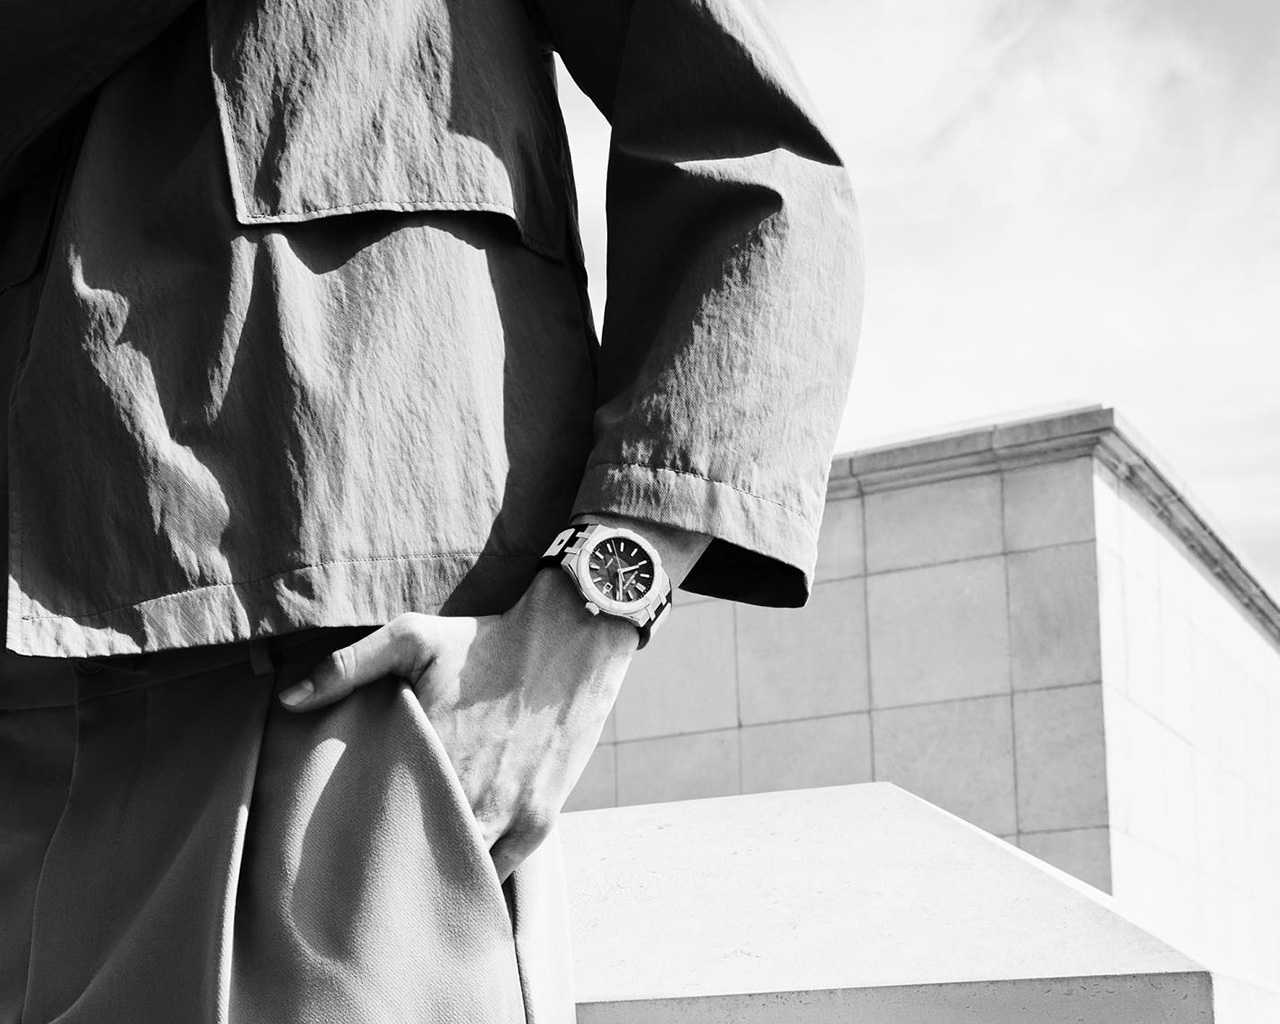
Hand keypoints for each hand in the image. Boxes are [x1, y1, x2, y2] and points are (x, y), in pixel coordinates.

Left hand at [277, 569, 635, 880]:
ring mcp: (508, 814)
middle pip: (413, 856)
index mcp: (431, 754)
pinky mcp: (540, 822)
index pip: (375, 818)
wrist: (573, 641)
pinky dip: (473, 873)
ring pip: (456, 871)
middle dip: (389, 859)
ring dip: (431, 871)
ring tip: (405, 864)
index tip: (333, 832)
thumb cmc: (487, 640)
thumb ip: (349, 666)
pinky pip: (496, 872)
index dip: (353, 830)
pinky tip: (452, 861)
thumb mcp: (414, 635)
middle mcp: (469, 794)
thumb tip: (289, 700)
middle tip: (364, 856)